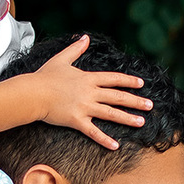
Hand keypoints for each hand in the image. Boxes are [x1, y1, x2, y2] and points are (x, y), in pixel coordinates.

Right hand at [30, 35, 152, 150]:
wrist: (32, 93)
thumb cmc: (44, 76)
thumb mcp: (61, 59)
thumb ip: (76, 49)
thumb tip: (85, 37)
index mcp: (88, 78)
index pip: (114, 79)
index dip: (129, 81)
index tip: (141, 84)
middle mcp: (90, 92)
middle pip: (117, 96)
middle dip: (135, 101)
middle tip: (150, 105)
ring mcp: (85, 107)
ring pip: (111, 113)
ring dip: (127, 118)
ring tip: (141, 122)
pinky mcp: (77, 121)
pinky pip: (94, 132)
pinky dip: (104, 139)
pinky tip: (116, 146)